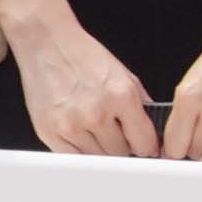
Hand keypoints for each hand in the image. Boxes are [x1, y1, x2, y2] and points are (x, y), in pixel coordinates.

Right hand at [10, 8, 156, 159]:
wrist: (47, 42)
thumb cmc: (83, 56)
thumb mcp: (124, 75)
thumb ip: (142, 105)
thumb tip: (154, 134)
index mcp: (121, 95)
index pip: (144, 143)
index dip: (145, 147)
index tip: (143, 147)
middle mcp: (96, 112)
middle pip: (120, 154)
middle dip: (122, 146)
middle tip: (115, 132)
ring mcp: (71, 125)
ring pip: (96, 159)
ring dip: (99, 149)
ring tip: (93, 127)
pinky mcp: (49, 132)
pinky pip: (72, 158)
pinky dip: (78, 150)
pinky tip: (79, 132)